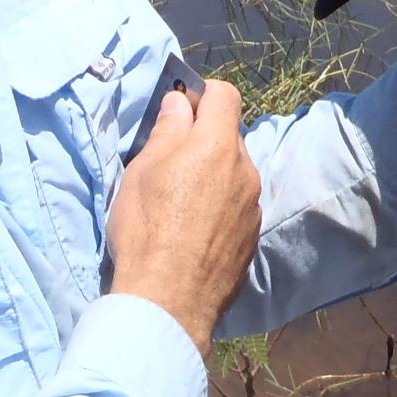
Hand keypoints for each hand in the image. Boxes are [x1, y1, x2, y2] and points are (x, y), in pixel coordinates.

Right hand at [106, 78, 260, 356]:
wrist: (169, 302)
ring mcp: (253, 206)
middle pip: (228, 135)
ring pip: (234, 171)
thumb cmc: (147, 229)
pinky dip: (219, 205)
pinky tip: (193, 230)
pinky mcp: (252, 237)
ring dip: (213, 173)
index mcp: (217, 146)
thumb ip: (168, 130)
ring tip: (179, 202)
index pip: (225, 95)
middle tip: (169, 162)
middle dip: (203, 138)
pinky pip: (237, 204)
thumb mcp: (143, 171)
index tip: (179, 111)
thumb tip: (181, 102)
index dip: (201, 95)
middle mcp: (245, 170)